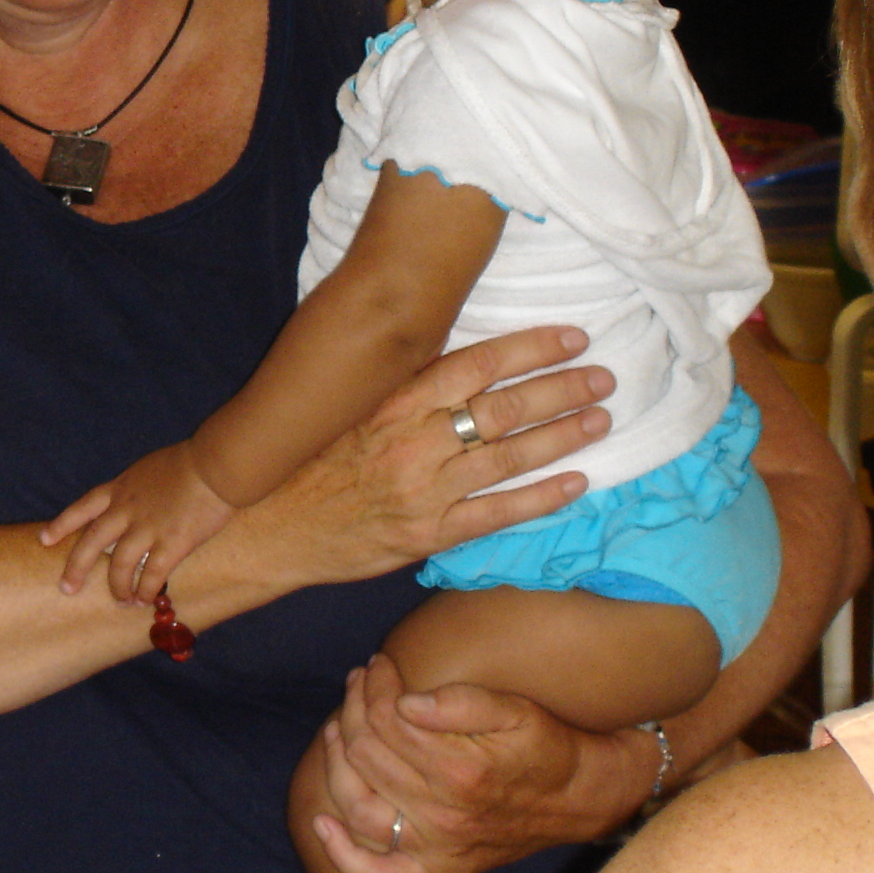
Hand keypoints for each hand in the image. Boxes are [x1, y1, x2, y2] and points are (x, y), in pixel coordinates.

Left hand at [44, 441, 235, 601]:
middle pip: (92, 542)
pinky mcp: (172, 544)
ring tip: (120, 601)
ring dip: (118, 586)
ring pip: (120, 565)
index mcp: (120, 488)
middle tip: (67, 588)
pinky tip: (144, 600)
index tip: (44, 539)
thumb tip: (136, 503)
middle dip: (76, 568)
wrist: (215, 464)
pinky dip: (145, 590)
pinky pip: (152, 575)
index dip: (61, 524)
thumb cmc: (190, 462)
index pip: (82, 507)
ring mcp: (148, 528)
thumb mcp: (150, 469)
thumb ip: (137, 489)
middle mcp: (126, 510)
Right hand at [247, 326, 612, 593]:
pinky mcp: (426, 535)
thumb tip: (463, 361)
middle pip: (503, 408)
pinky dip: (540, 497)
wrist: (268, 529)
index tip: (572, 337)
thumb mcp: (349, 411)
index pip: (475, 365)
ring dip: (562, 436)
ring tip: (601, 419)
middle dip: (562, 389)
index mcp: (392, 403)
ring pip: (507, 457)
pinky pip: (496, 514)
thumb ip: (403, 390)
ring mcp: (422, 491)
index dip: (530, 348)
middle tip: (605, 377)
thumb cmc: (309, 464)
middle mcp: (412, 442)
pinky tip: (577, 482)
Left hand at [315, 652, 654, 872]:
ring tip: (336, 728)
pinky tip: (322, 824)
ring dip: (335, 762)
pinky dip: (343, 857)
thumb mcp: (515, 709)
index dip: (377, 685)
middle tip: (359, 684)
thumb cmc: (544, 747)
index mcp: (460, 771)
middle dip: (354, 709)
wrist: (578, 799)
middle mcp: (442, 816)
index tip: (380, 664)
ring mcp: (436, 849)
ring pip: (358, 804)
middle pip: (366, 754)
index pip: (388, 720)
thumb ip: (460, 702)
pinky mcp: (438, 872)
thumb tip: (404, 702)